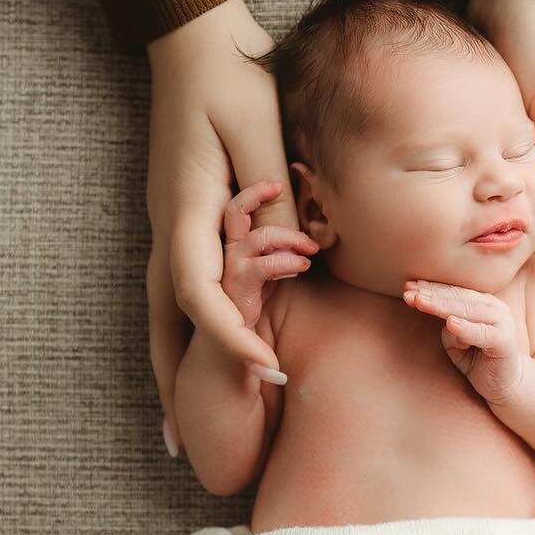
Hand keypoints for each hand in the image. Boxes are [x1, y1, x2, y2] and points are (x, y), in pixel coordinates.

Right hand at [146, 0, 298, 452]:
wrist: (197, 41)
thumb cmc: (234, 80)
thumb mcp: (261, 134)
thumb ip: (275, 198)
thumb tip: (295, 256)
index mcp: (187, 210)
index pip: (200, 294)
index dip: (233, 339)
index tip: (270, 374)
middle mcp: (168, 226)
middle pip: (164, 324)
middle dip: (177, 385)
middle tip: (187, 449)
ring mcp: (166, 225)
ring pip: (159, 314)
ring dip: (170, 370)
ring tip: (176, 429)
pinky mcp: (178, 221)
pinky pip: (172, 293)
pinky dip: (179, 334)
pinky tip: (190, 360)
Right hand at [221, 179, 317, 330]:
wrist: (230, 348)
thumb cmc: (251, 305)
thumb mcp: (265, 273)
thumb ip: (274, 251)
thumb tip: (300, 234)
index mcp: (230, 244)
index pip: (235, 209)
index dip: (253, 192)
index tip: (276, 186)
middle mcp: (224, 252)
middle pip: (234, 211)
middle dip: (257, 194)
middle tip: (288, 193)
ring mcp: (229, 268)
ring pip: (258, 236)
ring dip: (288, 238)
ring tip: (310, 249)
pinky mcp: (237, 286)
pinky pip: (262, 264)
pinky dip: (285, 261)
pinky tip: (301, 267)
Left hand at [401, 278, 525, 406]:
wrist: (504, 383)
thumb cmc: (476, 358)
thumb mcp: (454, 340)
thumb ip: (446, 326)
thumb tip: (439, 319)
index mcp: (481, 302)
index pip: (452, 292)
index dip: (430, 288)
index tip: (407, 286)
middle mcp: (492, 307)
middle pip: (457, 297)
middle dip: (431, 294)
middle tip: (408, 293)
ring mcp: (501, 322)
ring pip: (467, 310)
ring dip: (442, 306)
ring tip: (420, 302)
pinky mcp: (504, 341)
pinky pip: (482, 333)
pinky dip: (466, 328)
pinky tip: (450, 323)